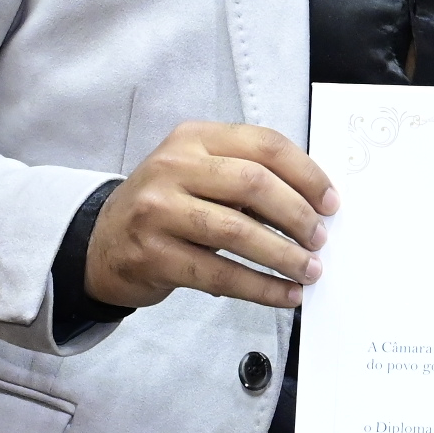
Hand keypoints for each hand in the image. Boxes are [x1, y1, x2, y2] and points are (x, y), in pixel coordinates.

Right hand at [83, 121, 335, 310]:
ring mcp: (158, 210)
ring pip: (237, 232)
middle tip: (320, 239)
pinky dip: (260, 287)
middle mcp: (173, 167)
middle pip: (254, 184)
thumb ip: (248, 178)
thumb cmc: (168, 206)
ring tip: (310, 270)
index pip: (264, 145)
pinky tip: (285, 295)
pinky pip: (219, 273)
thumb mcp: (201, 174)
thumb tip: (315, 205)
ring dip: (283, 256)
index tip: (331, 203)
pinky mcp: (153, 255)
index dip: (307, 174)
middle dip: (297, 215)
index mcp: (195, 138)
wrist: (102, 243)